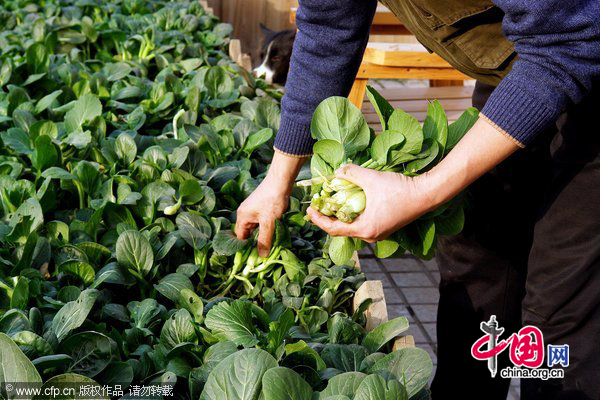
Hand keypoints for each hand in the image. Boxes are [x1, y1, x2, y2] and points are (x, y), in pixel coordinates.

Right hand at [235, 151, 306, 255]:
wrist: (281, 181)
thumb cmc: (272, 200)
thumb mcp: (269, 222)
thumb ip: (264, 239)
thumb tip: (261, 256)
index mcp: (242, 217)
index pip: (239, 238)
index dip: (245, 248)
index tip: (252, 259)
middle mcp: (244, 214)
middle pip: (246, 234)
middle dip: (253, 243)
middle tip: (261, 255)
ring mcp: (252, 211)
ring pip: (254, 229)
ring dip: (261, 237)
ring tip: (268, 248)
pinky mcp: (261, 209)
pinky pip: (260, 223)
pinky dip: (265, 230)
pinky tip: (272, 235)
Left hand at [307, 164, 438, 241]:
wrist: (427, 194)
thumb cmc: (400, 190)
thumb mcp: (372, 179)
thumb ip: (352, 174)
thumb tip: (336, 171)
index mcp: (365, 229)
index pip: (334, 229)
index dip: (319, 220)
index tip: (309, 210)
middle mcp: (371, 236)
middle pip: (342, 229)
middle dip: (328, 217)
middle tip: (318, 205)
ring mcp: (379, 233)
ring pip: (353, 226)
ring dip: (341, 215)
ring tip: (331, 203)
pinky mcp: (385, 226)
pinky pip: (363, 223)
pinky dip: (354, 214)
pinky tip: (350, 202)